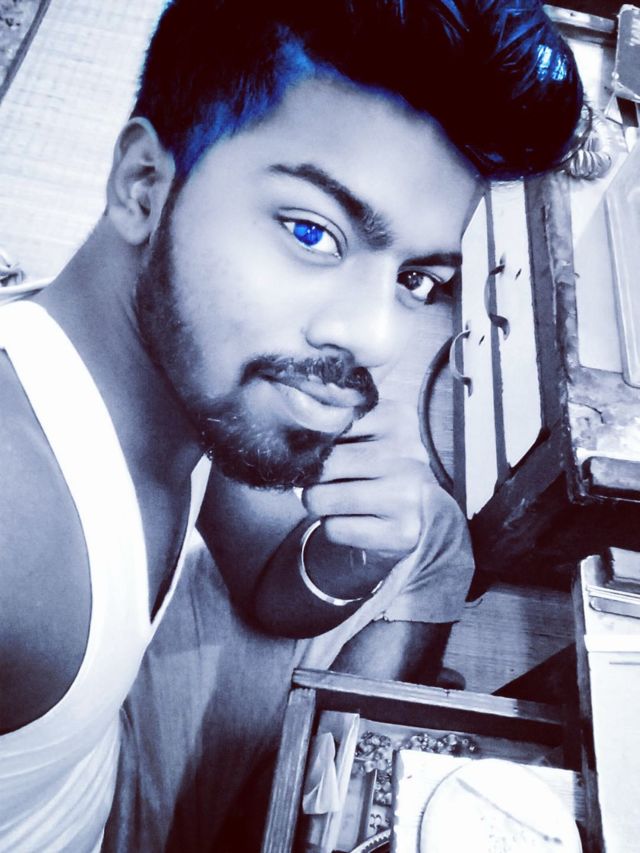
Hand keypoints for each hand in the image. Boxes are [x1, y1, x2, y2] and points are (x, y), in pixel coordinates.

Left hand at [302, 399, 431, 568]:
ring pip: (322, 498)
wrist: (428, 512)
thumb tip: (291, 432)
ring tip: (336, 499)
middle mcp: (409, 454)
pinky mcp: (402, 533)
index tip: (312, 450)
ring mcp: (408, 495)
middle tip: (322, 481)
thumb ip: (339, 423)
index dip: (311, 441)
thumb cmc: (387, 466)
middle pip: (324, 464)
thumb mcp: (374, 432)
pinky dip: (333, 527)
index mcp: (398, 418)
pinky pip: (335, 529)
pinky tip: (353, 520)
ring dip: (319, 503)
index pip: (330, 425)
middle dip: (311, 477)